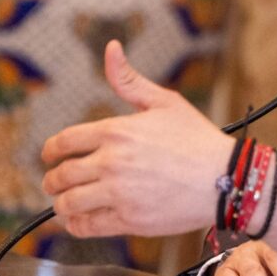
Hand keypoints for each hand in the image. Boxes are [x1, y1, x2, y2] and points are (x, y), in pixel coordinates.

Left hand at [41, 40, 233, 237]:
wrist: (226, 177)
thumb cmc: (198, 139)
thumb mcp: (166, 102)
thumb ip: (130, 80)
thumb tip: (111, 49)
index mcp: (116, 131)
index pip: (62, 142)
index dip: (50, 151)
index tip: (51, 157)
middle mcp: (112, 162)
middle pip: (61, 175)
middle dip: (54, 179)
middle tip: (58, 182)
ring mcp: (119, 193)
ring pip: (68, 203)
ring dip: (62, 204)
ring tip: (68, 203)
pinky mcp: (129, 220)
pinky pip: (87, 226)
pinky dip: (78, 224)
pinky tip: (83, 219)